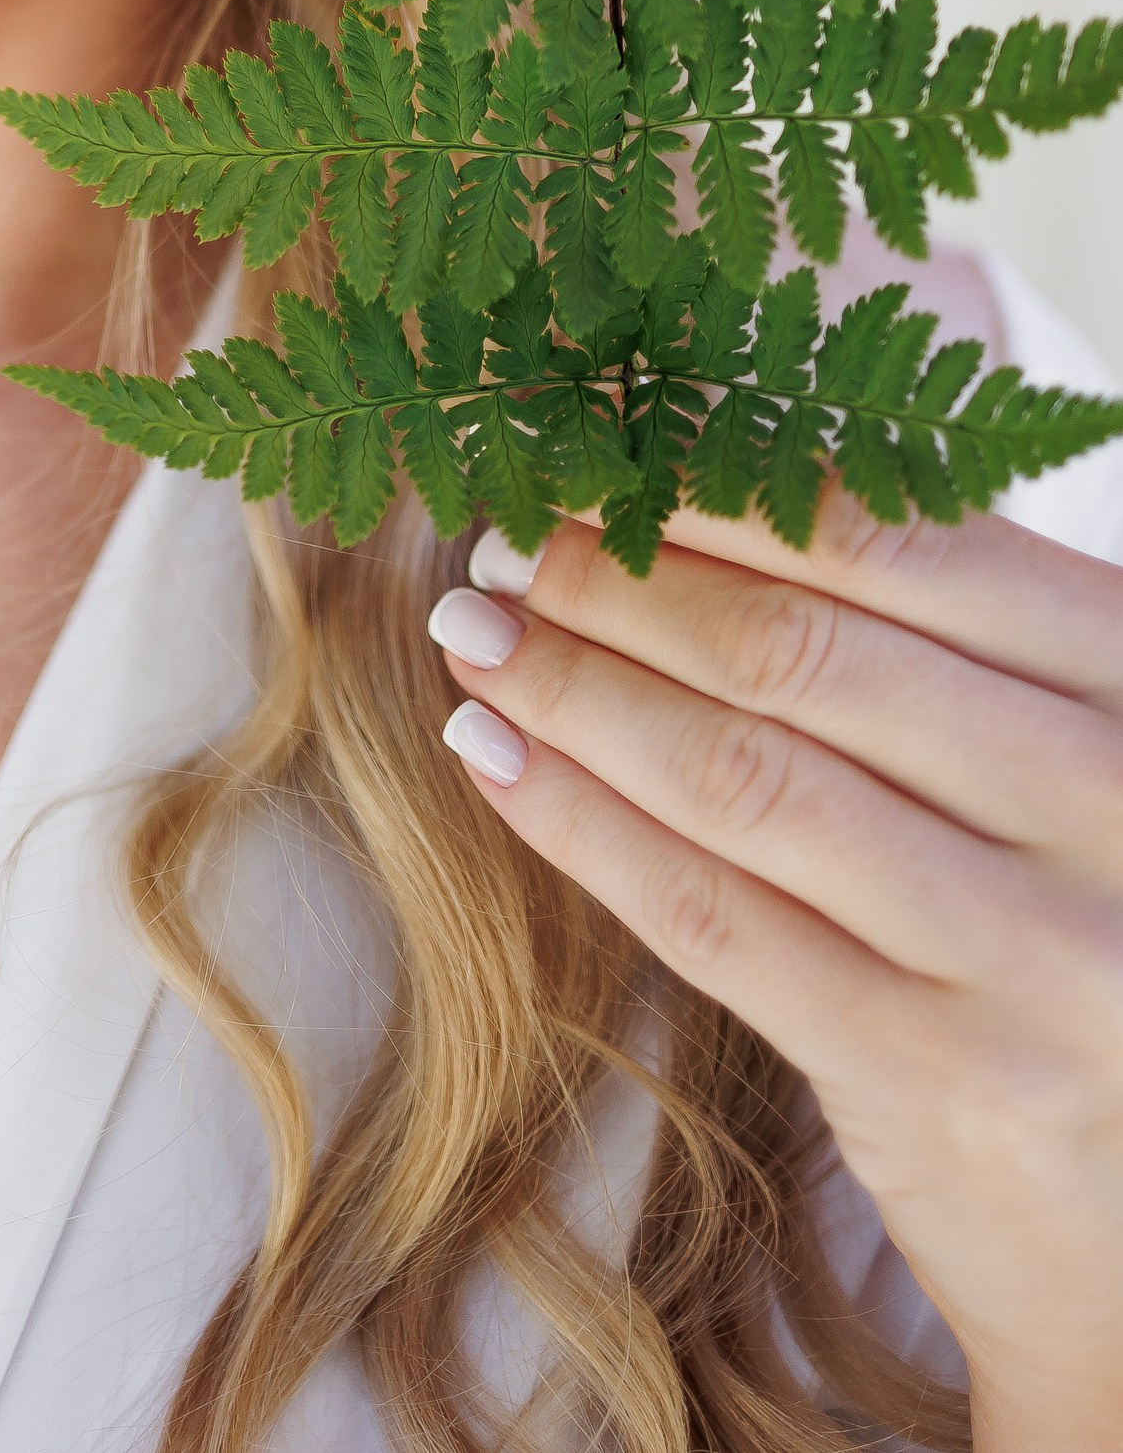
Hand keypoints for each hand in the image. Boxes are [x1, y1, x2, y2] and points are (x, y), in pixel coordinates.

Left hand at [428, 493, 1122, 1450]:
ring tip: (473, 635)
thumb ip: (938, 641)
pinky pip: (712, 916)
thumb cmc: (1079, 937)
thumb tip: (695, 476)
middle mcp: (1112, 803)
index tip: (591, 456)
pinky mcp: (940, 1076)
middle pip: (800, 650)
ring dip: (575, 687)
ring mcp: (1034, 952)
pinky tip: (490, 757)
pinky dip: (579, 821)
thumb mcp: (1065, 766)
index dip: (717, 490)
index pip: (897, 542)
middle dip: (619, 583)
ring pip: (740, 774)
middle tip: (500, 543)